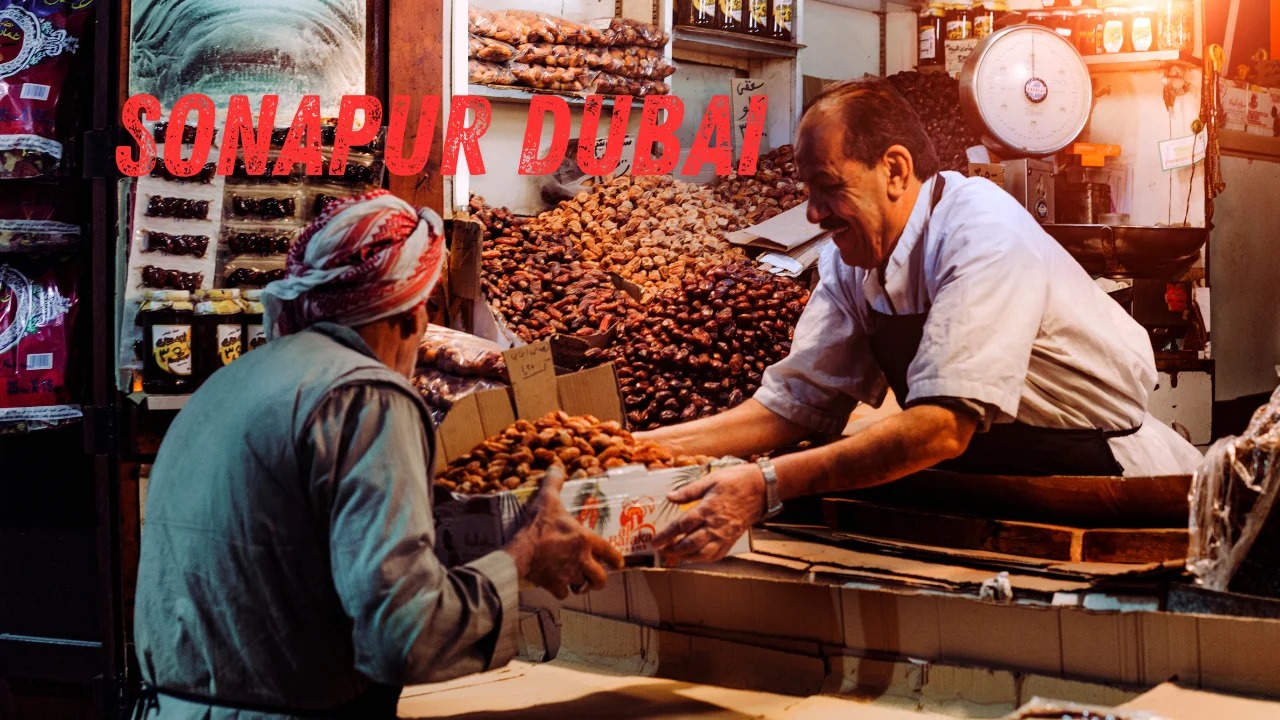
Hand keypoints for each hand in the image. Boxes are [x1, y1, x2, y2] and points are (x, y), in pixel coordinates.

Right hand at [504, 464, 623, 599]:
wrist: (521, 551)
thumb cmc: (538, 525)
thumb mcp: (548, 499)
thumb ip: (554, 482)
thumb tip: (557, 466)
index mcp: (585, 540)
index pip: (609, 552)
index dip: (616, 559)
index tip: (619, 563)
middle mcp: (582, 560)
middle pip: (600, 579)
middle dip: (600, 580)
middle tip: (596, 577)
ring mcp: (569, 575)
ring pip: (582, 588)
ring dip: (581, 586)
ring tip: (578, 582)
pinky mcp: (555, 585)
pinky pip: (563, 593)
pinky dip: (561, 590)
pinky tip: (557, 585)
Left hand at [651, 462, 764, 564]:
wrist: (761, 488)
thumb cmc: (735, 481)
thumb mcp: (710, 480)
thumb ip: (688, 491)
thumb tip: (669, 496)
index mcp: (707, 509)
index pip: (681, 527)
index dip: (666, 536)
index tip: (654, 542)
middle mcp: (714, 526)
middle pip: (689, 544)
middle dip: (673, 550)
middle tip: (661, 551)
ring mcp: (724, 535)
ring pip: (702, 553)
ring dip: (686, 557)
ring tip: (674, 555)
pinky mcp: (732, 539)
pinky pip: (717, 555)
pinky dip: (703, 559)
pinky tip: (695, 557)